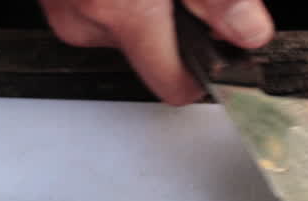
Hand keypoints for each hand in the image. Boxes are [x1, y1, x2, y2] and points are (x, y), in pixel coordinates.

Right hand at [39, 0, 273, 103]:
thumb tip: (248, 34)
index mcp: (124, 10)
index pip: (173, 85)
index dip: (205, 77)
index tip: (224, 65)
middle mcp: (84, 15)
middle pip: (148, 53)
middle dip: (170, 27)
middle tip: (185, 0)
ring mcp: (59, 3)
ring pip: (119, 26)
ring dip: (139, 6)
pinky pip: (95, 6)